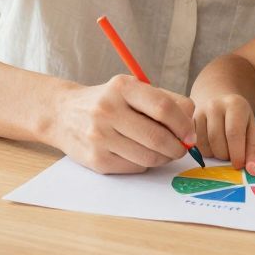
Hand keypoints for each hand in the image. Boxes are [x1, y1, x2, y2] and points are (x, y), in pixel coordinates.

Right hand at [47, 75, 197, 174]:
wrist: (63, 114)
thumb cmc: (108, 101)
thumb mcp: (131, 89)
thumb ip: (163, 101)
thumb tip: (190, 128)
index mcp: (122, 87)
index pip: (163, 107)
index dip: (184, 124)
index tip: (190, 133)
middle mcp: (108, 110)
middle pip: (158, 137)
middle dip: (178, 147)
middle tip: (182, 147)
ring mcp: (100, 137)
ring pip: (149, 157)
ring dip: (164, 157)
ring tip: (163, 151)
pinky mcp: (96, 160)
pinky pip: (135, 167)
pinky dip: (145, 163)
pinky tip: (139, 153)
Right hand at [194, 93, 254, 175]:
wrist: (221, 103)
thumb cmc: (240, 119)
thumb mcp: (253, 130)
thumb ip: (254, 150)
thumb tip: (254, 171)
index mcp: (235, 104)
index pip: (234, 133)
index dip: (237, 153)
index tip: (239, 165)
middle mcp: (214, 105)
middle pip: (217, 140)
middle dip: (225, 155)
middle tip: (232, 155)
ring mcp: (199, 112)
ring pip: (204, 145)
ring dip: (215, 155)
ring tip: (224, 148)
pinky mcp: (189, 121)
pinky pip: (195, 146)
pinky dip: (206, 152)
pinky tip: (213, 145)